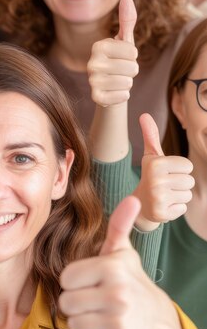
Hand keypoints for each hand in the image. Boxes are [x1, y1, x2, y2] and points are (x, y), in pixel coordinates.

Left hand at [59, 196, 183, 328]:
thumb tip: (133, 199)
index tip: (91, 280)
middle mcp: (117, 294)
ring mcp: (118, 320)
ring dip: (83, 319)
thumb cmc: (127, 278)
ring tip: (100, 312)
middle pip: (66, 302)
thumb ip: (119, 225)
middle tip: (94, 298)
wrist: (154, 315)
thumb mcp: (121, 252)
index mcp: (111, 268)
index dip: (75, 280)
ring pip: (73, 323)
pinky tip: (107, 327)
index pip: (66, 278)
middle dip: (76, 301)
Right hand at [87, 0, 138, 106]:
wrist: (109, 87)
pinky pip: (122, 96)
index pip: (132, 52)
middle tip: (121, 71)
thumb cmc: (118, 61)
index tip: (124, 58)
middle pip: (132, 68)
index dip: (133, 57)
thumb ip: (127, 20)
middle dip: (132, 71)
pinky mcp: (96, 97)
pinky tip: (115, 92)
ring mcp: (92, 81)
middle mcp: (92, 62)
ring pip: (127, 83)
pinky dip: (123, 95)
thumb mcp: (124, 41)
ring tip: (118, 81)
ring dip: (128, 83)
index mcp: (99, 46)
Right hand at [133, 113, 193, 230]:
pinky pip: (182, 209)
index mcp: (155, 164)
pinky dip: (175, 209)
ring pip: (187, 195)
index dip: (180, 170)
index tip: (166, 173)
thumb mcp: (151, 156)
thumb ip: (150, 136)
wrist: (139, 204)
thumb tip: (144, 115)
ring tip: (165, 195)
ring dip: (179, 196)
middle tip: (165, 186)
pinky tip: (164, 206)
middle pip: (189, 180)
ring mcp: (158, 198)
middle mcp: (155, 180)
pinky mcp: (161, 214)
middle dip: (180, 184)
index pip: (187, 166)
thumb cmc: (150, 176)